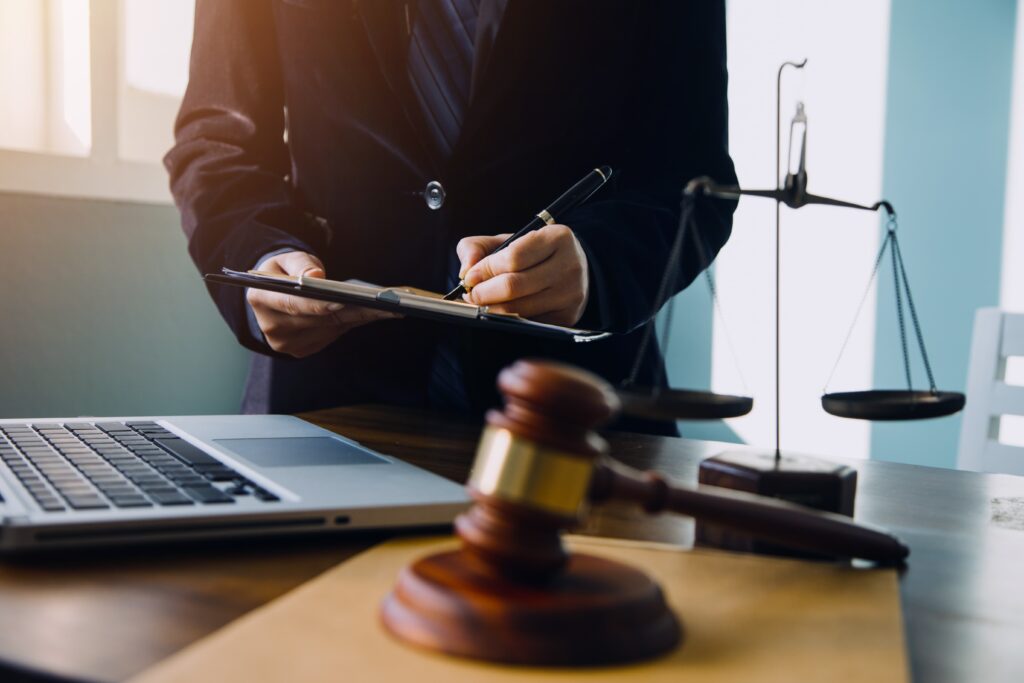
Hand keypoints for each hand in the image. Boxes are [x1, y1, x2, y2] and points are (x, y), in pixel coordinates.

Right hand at [246, 251, 397, 357]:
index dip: (318, 304)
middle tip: (381, 304)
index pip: (293, 304)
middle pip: (318, 319)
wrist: (274, 294)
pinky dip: (351, 324)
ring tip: (386, 308)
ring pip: (329, 330)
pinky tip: (373, 314)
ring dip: (357, 318)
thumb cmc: (283, 271)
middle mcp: (271, 327)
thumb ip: (300, 263)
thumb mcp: (287, 258)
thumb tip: (316, 276)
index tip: (343, 301)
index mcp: (260, 299)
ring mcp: (286, 343)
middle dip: (350, 310)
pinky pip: (332, 336)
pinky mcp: (302, 350)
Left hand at [457, 225, 589, 325]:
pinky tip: (502, 311)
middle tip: (471, 295)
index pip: (513, 257)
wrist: (571, 269)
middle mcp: (569, 265)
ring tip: (482, 303)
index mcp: (557, 237)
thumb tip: (466, 271)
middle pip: (514, 286)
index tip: (470, 277)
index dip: (485, 269)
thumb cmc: (533, 253)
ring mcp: (571, 294)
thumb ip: (477, 247)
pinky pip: (528, 322)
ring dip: (492, 309)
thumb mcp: (507, 240)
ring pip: (519, 309)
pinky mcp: (568, 316)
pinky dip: (509, 319)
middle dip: (484, 293)